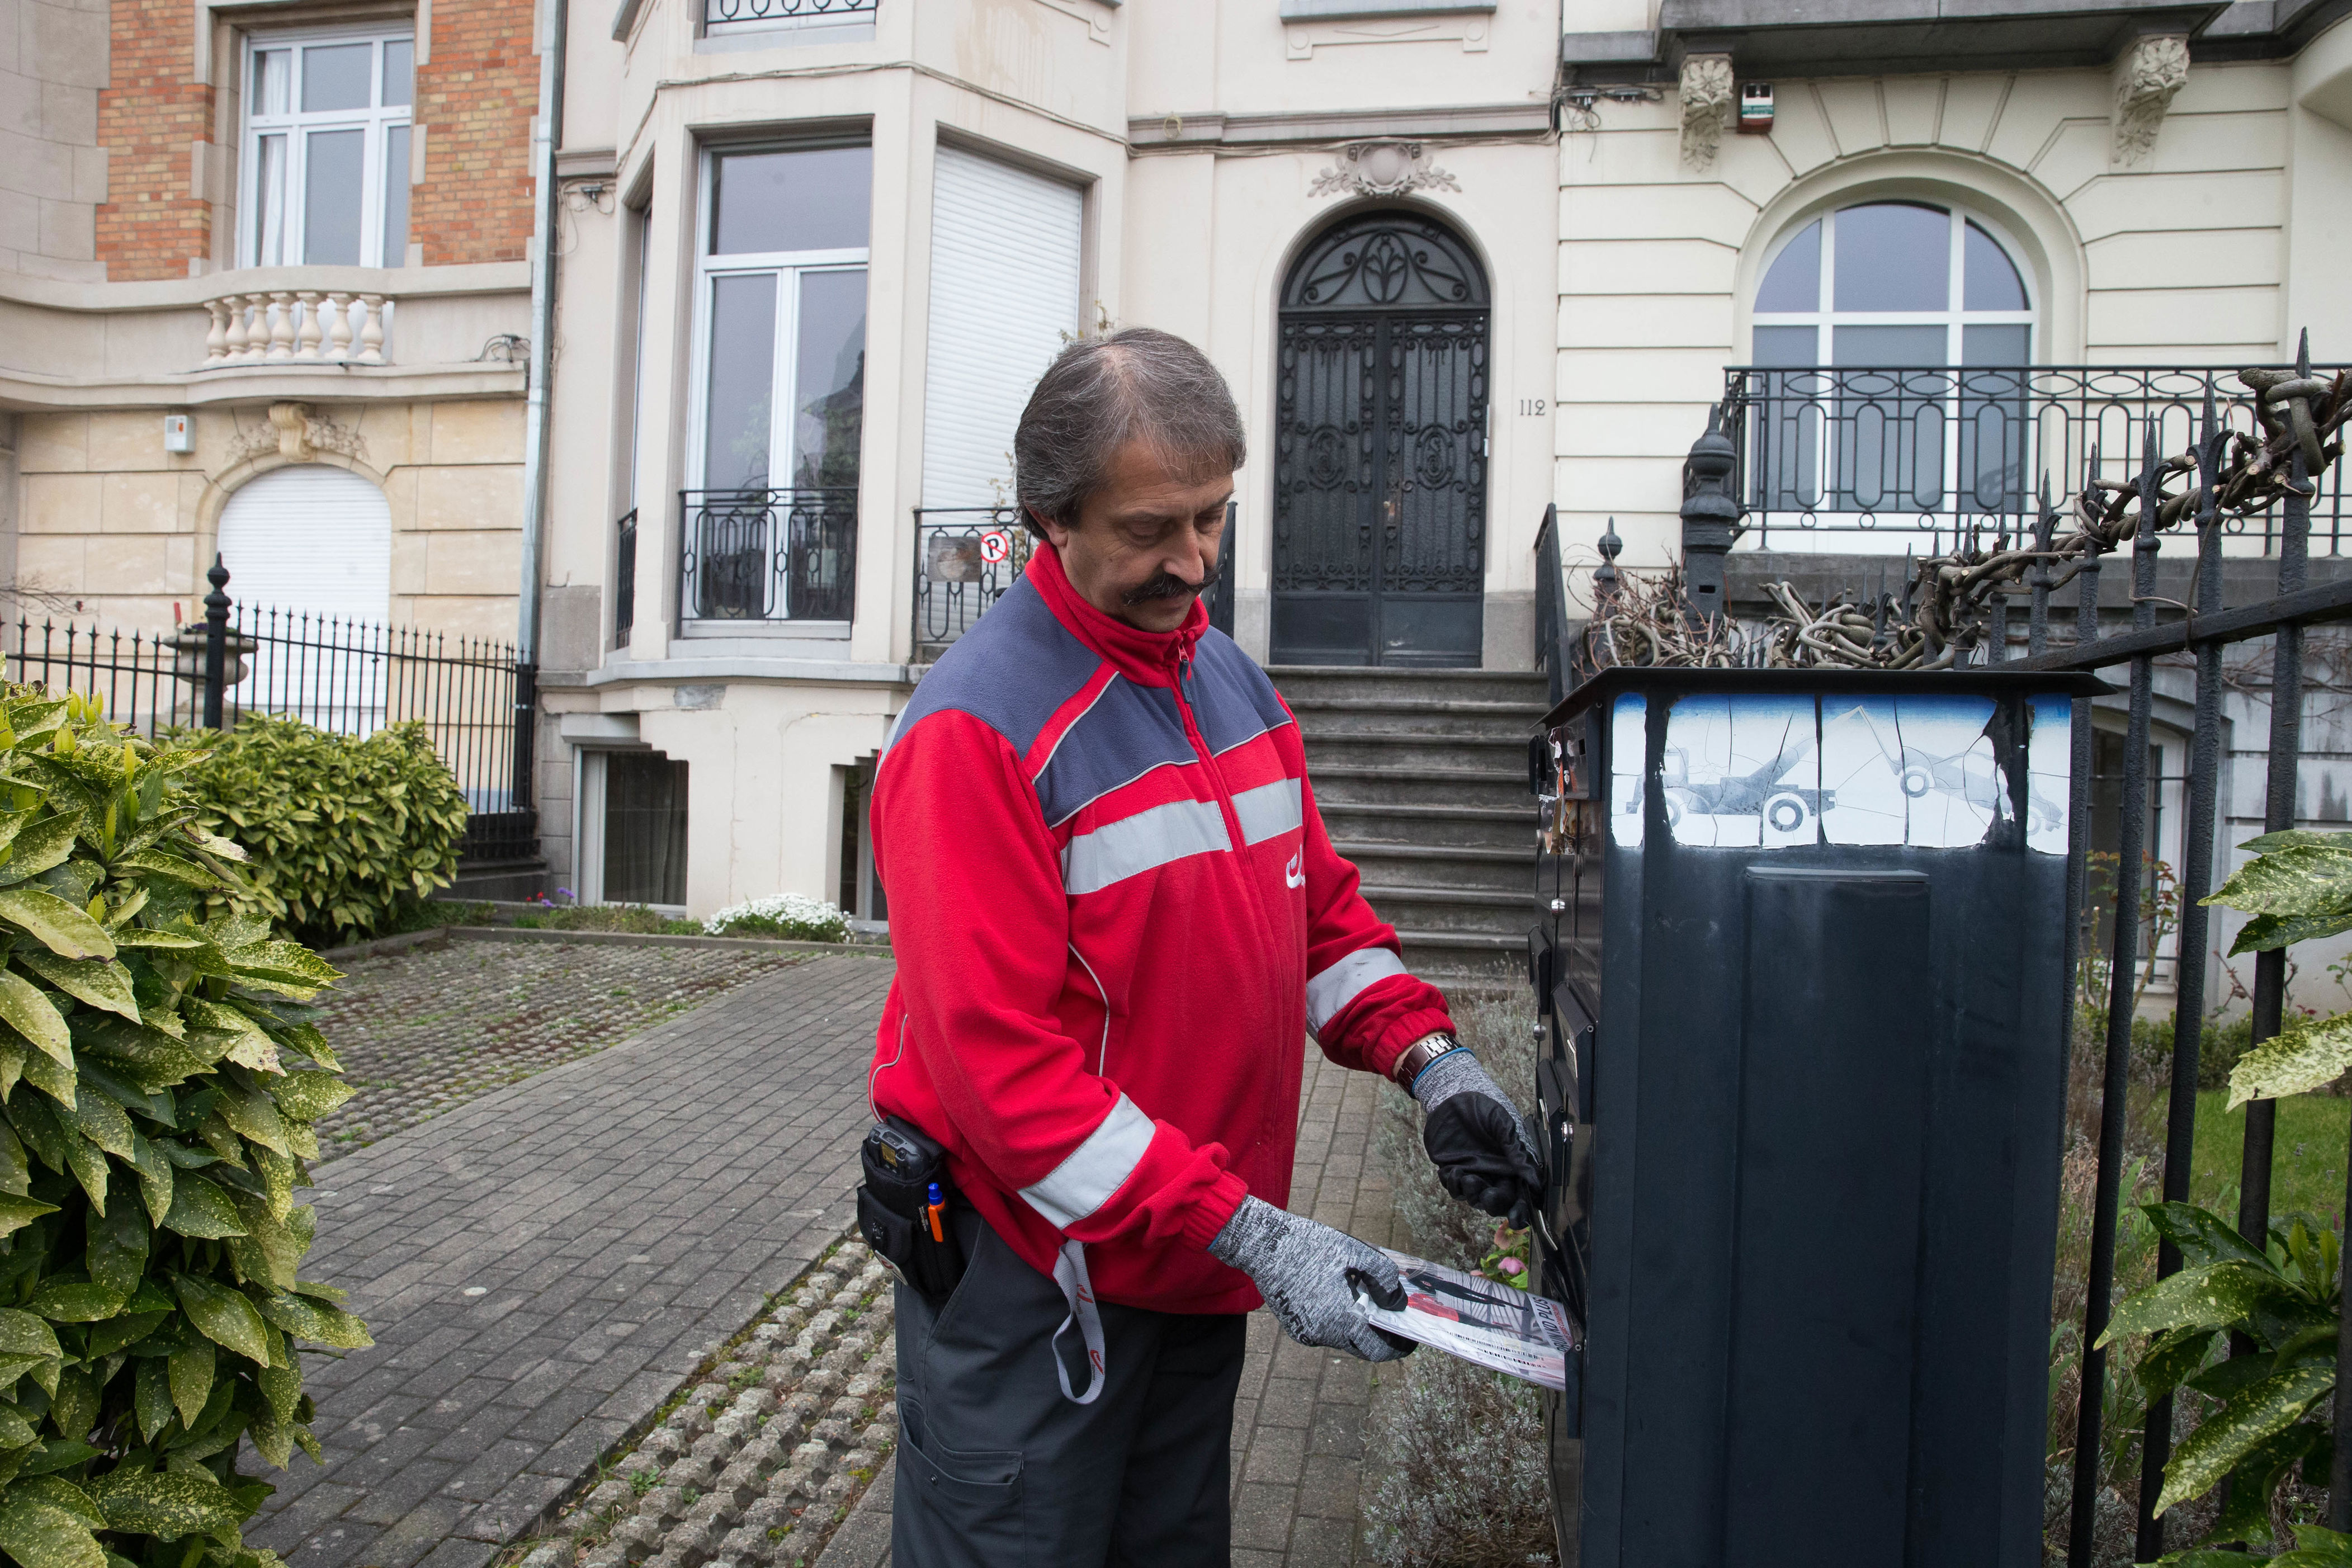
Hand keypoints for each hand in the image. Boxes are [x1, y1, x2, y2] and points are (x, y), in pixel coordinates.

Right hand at [1208, 1196, 1414, 1361]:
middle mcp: (1322, 1333)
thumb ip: (1384, 1278)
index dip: (1397, 1348)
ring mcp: (1306, 1333)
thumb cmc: (1310, 1245)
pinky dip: (1336, 1320)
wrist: (1263, 1244)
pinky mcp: (1295, 1328)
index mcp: (1340, 1317)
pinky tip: (1334, 1293)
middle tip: (1389, 1315)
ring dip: (1356, 1325)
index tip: (1408, 1339)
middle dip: (1379, 1335)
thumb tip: (1397, 1302)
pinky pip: (1324, 1332)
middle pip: (1361, 1346)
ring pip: (1343, 1338)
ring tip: (1360, 1294)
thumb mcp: (1355, 1252)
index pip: (1377, 1350)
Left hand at [1410, 1047, 1542, 1228]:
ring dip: (1473, 1194)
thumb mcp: (1504, 1124)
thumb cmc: (1484, 1105)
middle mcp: (1494, 1172)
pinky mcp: (1453, 1169)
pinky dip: (1454, 1184)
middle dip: (1495, 1204)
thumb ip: (1517, 1151)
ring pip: (1475, 1198)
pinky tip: (1453, 1171)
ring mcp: (1474, 1172)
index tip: (1518, 1218)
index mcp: (1512, 1164)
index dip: (1520, 1208)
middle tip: (1489, 1195)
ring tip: (1468, 1177)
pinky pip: (1454, 1188)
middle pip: (1498, 1202)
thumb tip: (1534, 1179)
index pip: (1520, 1194)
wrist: (1454, 1094)